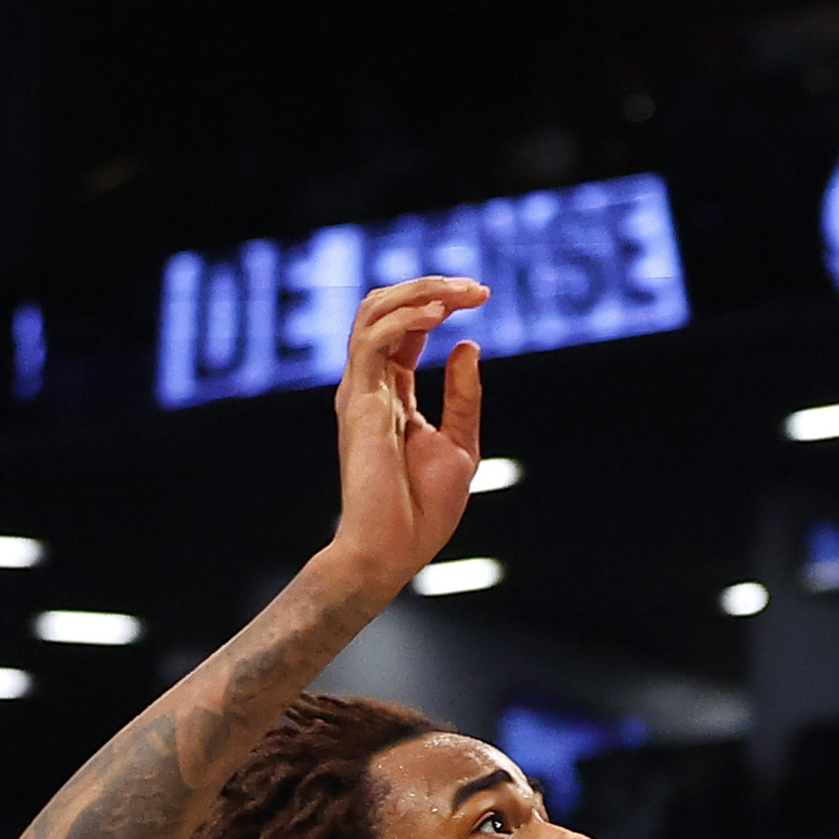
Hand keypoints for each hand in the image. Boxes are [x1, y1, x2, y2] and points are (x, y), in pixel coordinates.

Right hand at [326, 276, 488, 592]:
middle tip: (476, 288)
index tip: (480, 295)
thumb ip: (462, 395)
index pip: (407, 329)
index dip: (440, 303)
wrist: (393, 550)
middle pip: (386, 310)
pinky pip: (371, 342)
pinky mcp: (358, 403)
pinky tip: (439, 314)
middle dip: (431, 288)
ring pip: (373, 314)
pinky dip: (404, 320)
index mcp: (392, 393)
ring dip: (419, 293)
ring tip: (461, 292)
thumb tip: (468, 345)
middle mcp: (370, 385)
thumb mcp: (459, 444)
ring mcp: (360, 391)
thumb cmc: (421, 510)